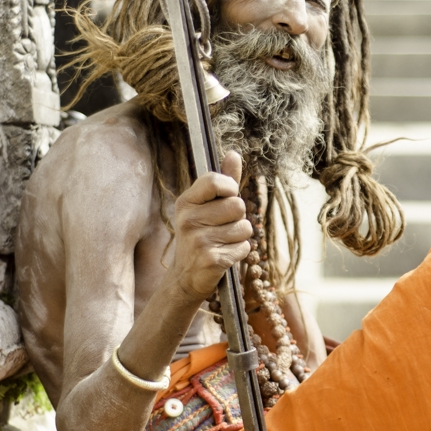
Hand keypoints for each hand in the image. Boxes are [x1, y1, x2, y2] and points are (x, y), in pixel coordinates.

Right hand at [171, 151, 251, 298]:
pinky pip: (245, 247)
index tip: (227, 196)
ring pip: (245, 227)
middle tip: (222, 227)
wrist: (186, 276)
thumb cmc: (201, 234)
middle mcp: (189, 219)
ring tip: (222, 242)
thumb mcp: (206, 206)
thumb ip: (223, 180)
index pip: (215, 181)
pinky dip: (240, 252)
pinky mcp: (211, 260)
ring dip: (240, 236)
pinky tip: (223, 255)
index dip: (230, 187)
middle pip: (238, 205)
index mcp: (186, 202)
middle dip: (238, 217)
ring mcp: (199, 240)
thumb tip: (233, 154)